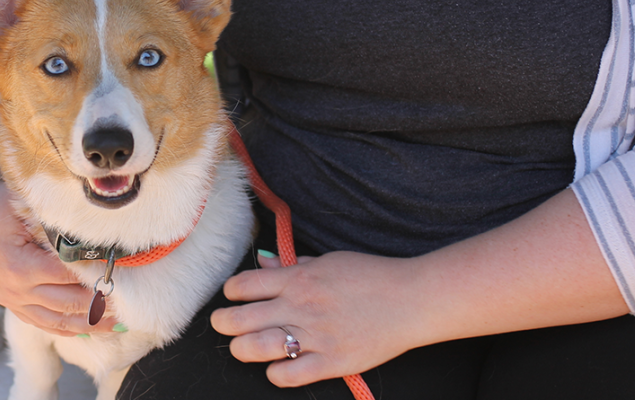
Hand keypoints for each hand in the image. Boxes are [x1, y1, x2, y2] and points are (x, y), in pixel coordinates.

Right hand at [0, 85, 118, 336]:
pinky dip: (66, 327)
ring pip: (56, 321)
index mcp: (20, 267)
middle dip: (100, 306)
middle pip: (68, 304)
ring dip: (88, 324)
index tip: (124, 276)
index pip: (71, 278)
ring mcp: (10, 299)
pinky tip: (89, 328)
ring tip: (118, 324)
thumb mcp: (29, 209)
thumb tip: (97, 239)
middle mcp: (14, 290)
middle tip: (131, 305)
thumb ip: (59, 228)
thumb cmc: (2, 202)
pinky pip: (41, 322)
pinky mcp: (9, 302)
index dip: (99, 278)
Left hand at [210, 251, 420, 386]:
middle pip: (240, 318)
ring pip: (257, 347)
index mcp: (299, 278)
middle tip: (223, 324)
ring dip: (241, 348)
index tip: (232, 296)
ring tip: (242, 346)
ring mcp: (315, 336)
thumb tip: (265, 263)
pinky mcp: (331, 362)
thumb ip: (293, 264)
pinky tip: (276, 367)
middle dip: (223, 322)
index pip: (244, 285)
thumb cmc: (371, 276)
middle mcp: (300, 306)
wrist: (412, 299)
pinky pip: (289, 375)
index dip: (231, 292)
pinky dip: (275, 373)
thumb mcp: (329, 260)